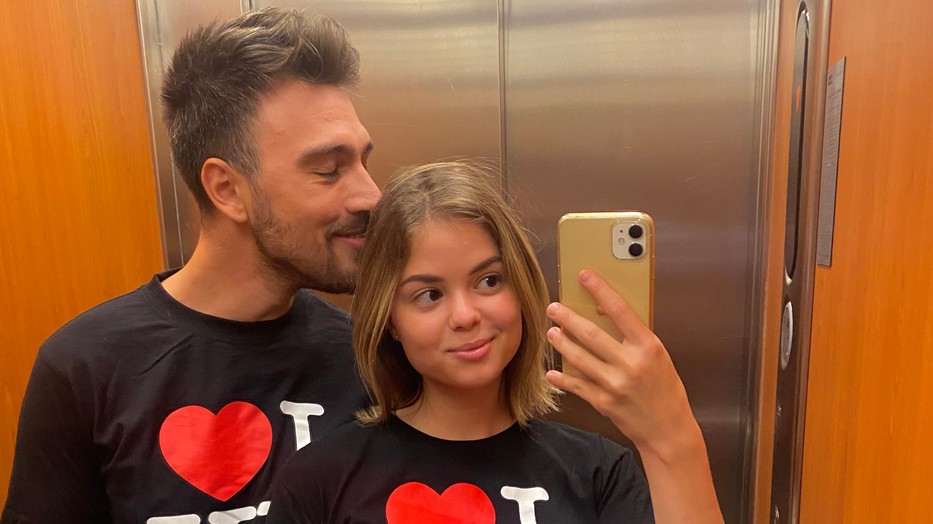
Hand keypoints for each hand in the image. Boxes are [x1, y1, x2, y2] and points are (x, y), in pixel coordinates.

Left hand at [545, 268, 697, 458]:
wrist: (669, 430)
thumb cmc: (665, 389)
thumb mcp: (658, 357)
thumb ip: (635, 339)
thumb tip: (606, 315)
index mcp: (648, 346)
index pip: (619, 310)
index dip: (600, 290)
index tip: (584, 276)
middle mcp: (631, 363)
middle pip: (591, 334)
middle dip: (568, 318)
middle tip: (553, 308)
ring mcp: (615, 384)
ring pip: (579, 357)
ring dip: (561, 343)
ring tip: (551, 332)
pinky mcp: (604, 402)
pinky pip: (577, 386)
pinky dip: (562, 378)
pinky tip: (552, 372)